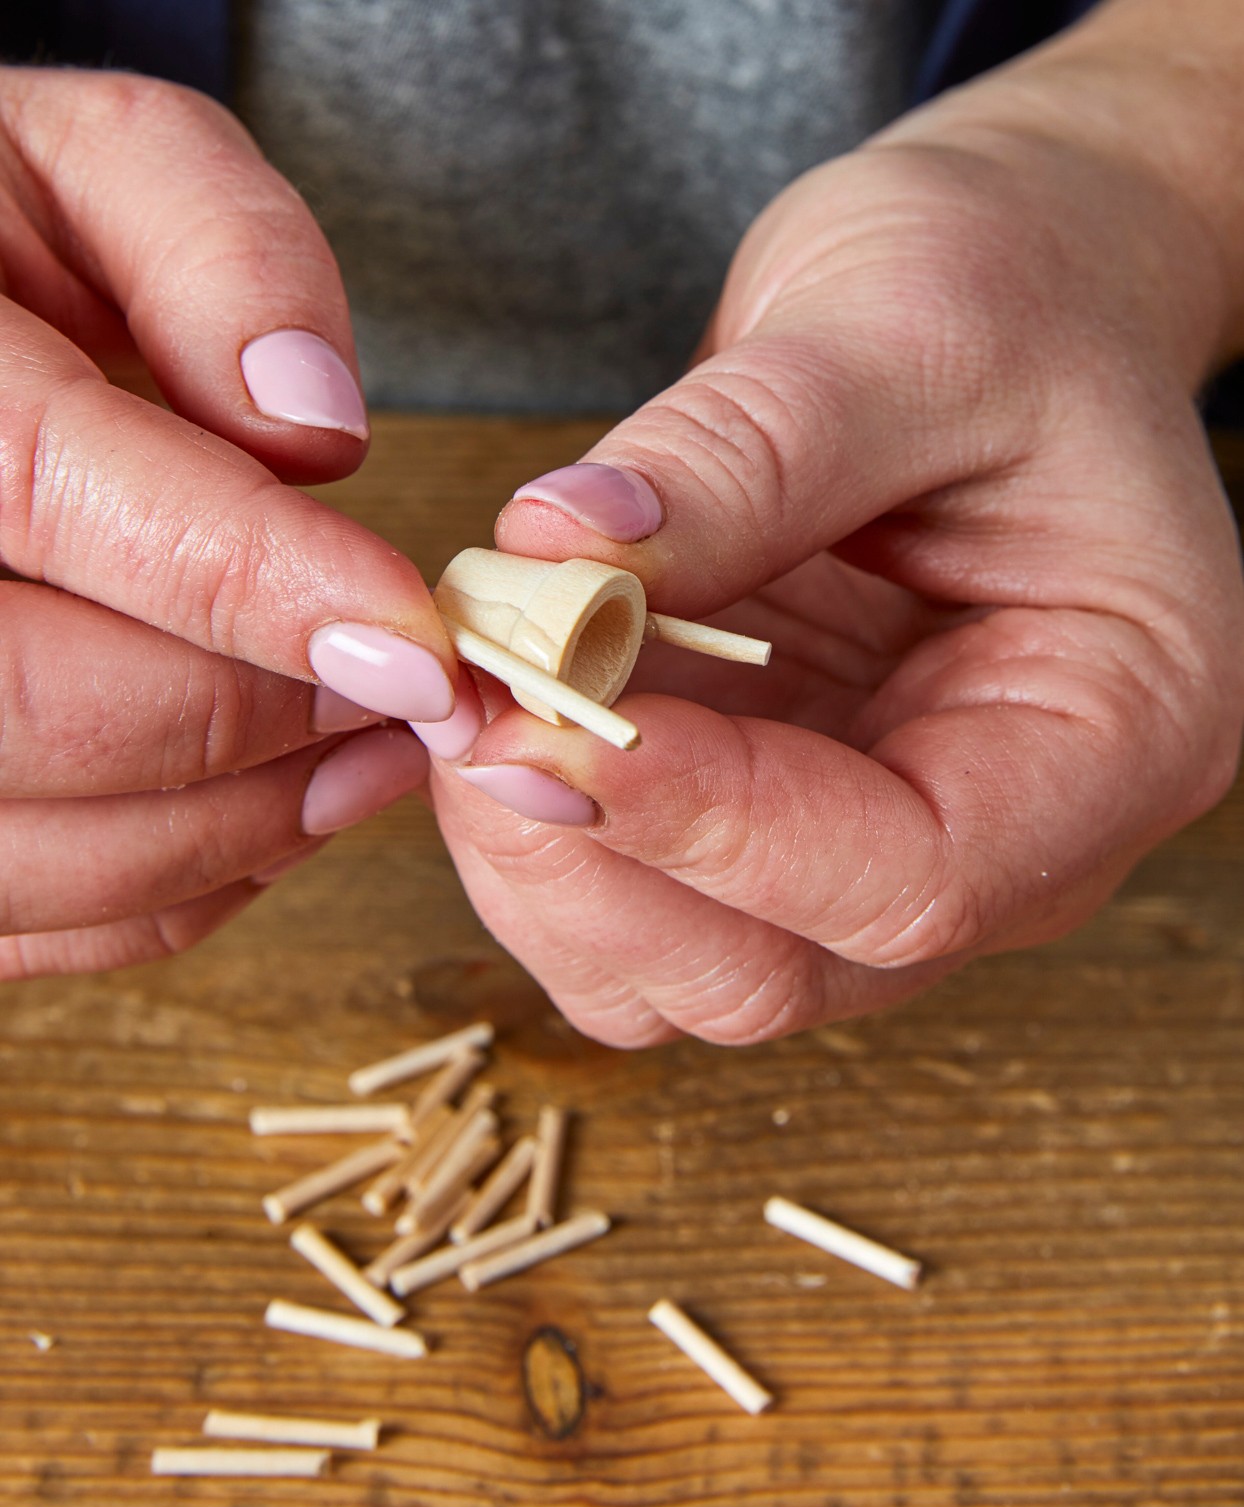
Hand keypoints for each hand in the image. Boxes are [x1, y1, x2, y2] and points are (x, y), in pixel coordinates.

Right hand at [0, 69, 456, 976]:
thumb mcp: (90, 166)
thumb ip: (213, 248)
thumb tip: (313, 426)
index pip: (62, 496)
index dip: (263, 588)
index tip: (420, 642)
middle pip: (42, 711)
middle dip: (262, 724)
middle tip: (415, 702)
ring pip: (35, 846)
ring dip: (240, 827)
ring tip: (370, 757)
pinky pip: (26, 912)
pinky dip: (171, 886)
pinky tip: (266, 811)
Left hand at [423, 29, 1243, 1044]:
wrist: (1012, 301)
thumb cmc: (1016, 295)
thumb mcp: (906, 326)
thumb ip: (744, 454)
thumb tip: (553, 558)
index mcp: (1113, 734)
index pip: (916, 873)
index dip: (717, 826)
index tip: (546, 725)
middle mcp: (1005, 840)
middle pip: (776, 970)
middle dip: (594, 861)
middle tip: (470, 715)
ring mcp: (872, 849)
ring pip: (678, 971)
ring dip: (542, 865)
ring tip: (471, 699)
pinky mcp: (771, 825)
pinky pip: (630, 907)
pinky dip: (536, 839)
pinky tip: (496, 714)